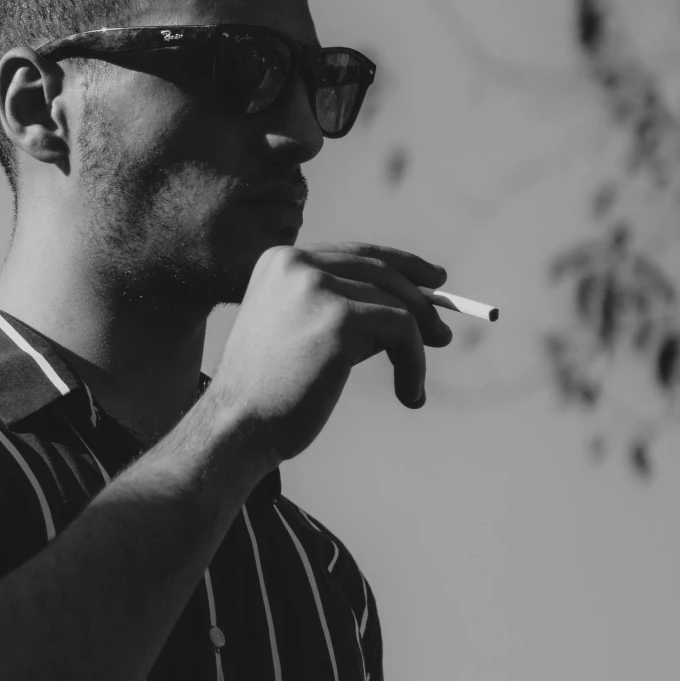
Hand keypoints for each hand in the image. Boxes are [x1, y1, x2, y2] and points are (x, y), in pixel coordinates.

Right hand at [202, 242, 453, 470]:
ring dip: (415, 346)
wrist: (237, 427)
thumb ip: (347, 312)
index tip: (432, 282)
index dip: (400, 266)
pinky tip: (409, 393)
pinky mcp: (339, 317)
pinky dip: (414, 363)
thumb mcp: (302, 335)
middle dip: (420, 302)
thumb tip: (417, 310)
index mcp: (280, 261)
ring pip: (396, 303)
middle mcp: (296, 263)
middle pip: (381, 270)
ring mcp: (316, 286)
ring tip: (412, 385)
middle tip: (442, 334)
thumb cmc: (269, 393)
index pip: (355, 253)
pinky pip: (402, 329)